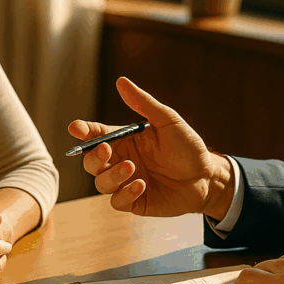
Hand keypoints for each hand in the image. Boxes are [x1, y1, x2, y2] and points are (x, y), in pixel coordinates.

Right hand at [68, 76, 232, 218]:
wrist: (207, 177)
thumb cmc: (188, 146)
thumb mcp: (168, 121)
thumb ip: (144, 104)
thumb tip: (122, 82)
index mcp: (125, 139)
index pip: (96, 135)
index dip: (83, 131)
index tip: (76, 128)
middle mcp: (121, 160)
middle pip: (91, 161)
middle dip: (93, 156)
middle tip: (106, 149)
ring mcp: (126, 182)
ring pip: (101, 183)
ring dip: (112, 175)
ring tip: (132, 168)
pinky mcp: (135, 202)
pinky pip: (117, 201)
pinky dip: (125, 193)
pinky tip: (141, 184)